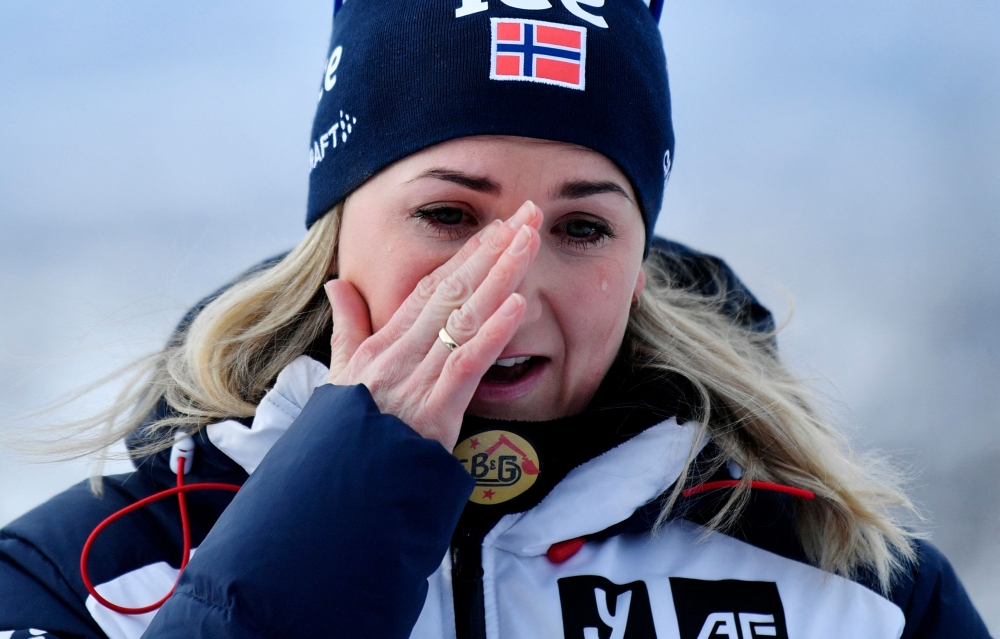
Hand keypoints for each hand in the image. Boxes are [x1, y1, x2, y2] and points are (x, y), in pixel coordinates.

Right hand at [323, 201, 542, 449]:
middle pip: (453, 290)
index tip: (497, 228)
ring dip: (500, 277)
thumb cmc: (346, 432)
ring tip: (529, 243)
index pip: (430, 288)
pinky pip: (466, 365)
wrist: (342, 488)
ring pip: (464, 318)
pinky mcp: (434, 413)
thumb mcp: (342, 375)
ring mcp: (417, 381)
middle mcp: (400, 354)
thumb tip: (337, 284)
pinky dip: (492, 334)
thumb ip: (347, 326)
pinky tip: (517, 306)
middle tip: (528, 215)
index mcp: (383, 344)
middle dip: (493, 250)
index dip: (466, 255)